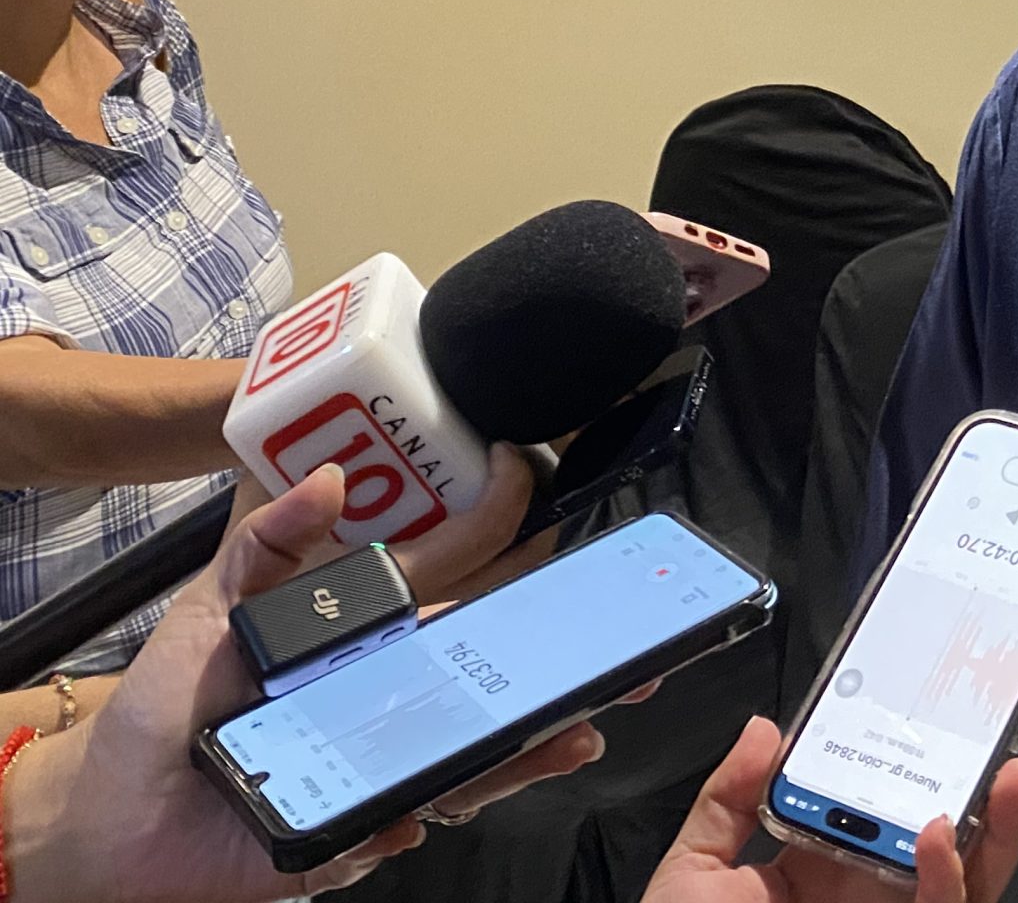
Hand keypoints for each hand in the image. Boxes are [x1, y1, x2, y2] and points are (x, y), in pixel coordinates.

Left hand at [3, 465, 602, 902]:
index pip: (458, 611)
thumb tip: (330, 479)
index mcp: (367, 651)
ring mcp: (372, 773)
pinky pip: (395, 827)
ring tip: (572, 735)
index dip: (513, 581)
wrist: (102, 819)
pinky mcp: (344, 838)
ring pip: (467, 761)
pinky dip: (416, 814)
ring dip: (527, 752)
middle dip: (559, 677)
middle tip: (615, 664)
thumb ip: (267, 544)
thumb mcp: (208, 611)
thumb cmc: (157, 714)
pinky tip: (425, 804)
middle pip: (487, 692)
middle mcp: (384, 711)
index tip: (561, 554)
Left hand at [645, 718, 1017, 902]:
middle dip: (983, 791)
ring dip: (998, 829)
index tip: (929, 718)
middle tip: (999, 740)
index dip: (914, 766)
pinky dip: (950, 878)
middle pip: (947, 843)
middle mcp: (866, 899)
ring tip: (1005, 777)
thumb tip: (766, 731)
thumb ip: (728, 799)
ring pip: (967, 881)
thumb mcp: (694, 872)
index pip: (883, 811)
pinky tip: (938, 837)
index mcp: (821, 872)